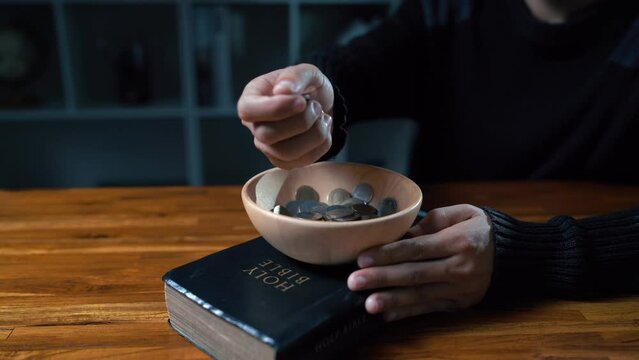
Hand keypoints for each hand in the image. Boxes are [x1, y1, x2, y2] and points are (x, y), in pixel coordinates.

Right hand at [237, 63, 333, 168]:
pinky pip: (302, 161)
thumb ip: (294, 76)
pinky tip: (323, 129)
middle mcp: (255, 125)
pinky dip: (321, 144)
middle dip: (301, 121)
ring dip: (314, 134)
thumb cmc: (306, 86)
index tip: (301, 101)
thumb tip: (282, 89)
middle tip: (315, 106)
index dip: (275, 109)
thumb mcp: (305, 72)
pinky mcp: (284, 161)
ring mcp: (268, 146)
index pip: (247, 110)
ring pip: (286, 152)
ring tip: (321, 117)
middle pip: (267, 135)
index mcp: (252, 99)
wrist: (321, 103)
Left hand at [347, 204, 493, 320]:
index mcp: (458, 241)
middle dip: (381, 278)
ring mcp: (460, 289)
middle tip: (354, 282)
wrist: (513, 255)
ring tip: (368, 304)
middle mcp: (459, 268)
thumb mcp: (462, 213)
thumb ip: (432, 221)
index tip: (363, 258)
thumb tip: (403, 234)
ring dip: (392, 300)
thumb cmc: (480, 229)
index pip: (417, 249)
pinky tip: (387, 315)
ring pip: (420, 295)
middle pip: (414, 274)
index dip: (388, 254)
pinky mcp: (460, 304)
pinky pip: (430, 309)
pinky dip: (408, 313)